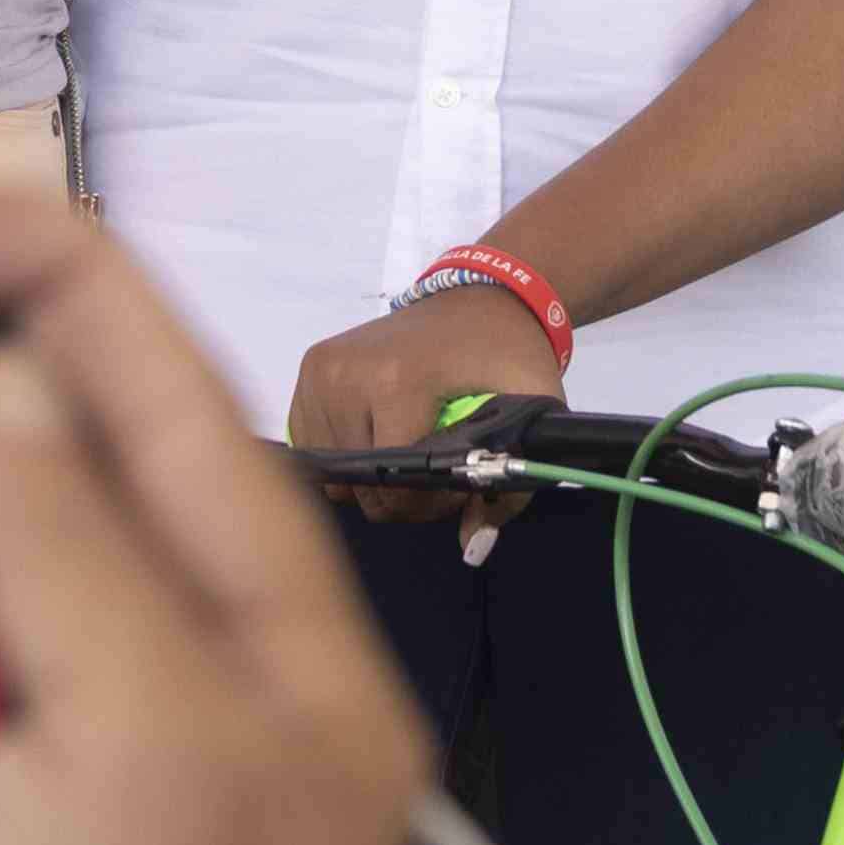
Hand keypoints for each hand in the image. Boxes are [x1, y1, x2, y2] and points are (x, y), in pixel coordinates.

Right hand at [283, 282, 561, 529]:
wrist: (480, 296)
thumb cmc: (506, 353)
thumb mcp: (533, 410)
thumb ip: (510, 488)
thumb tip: (472, 548)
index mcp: (393, 381)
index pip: (394, 484)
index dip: (432, 501)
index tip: (461, 484)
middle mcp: (343, 375)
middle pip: (363, 485)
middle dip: (404, 494)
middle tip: (441, 468)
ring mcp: (320, 372)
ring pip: (335, 474)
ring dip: (375, 478)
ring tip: (413, 450)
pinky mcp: (310, 371)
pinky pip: (313, 446)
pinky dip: (346, 456)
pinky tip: (381, 437)